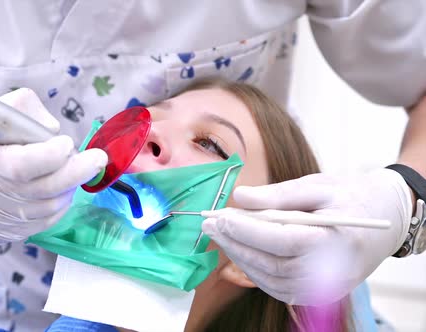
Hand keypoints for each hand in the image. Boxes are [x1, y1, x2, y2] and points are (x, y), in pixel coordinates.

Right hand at [0, 88, 106, 243]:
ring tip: (71, 170)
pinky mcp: (2, 235)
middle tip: (97, 160)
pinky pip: (43, 223)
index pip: (24, 165)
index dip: (53, 154)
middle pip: (45, 190)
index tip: (65, 142)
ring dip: (69, 188)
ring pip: (50, 208)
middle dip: (78, 172)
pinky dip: (57, 206)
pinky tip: (58, 190)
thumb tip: (56, 132)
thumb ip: (25, 112)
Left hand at [202, 169, 412, 304]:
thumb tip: (239, 197)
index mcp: (335, 240)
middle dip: (235, 244)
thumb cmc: (350, 197)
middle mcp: (331, 272)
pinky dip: (254, 270)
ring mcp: (324, 289)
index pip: (282, 240)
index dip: (247, 230)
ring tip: (219, 235)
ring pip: (270, 279)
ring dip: (240, 258)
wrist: (384, 221)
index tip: (219, 217)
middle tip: (209, 225)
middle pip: (271, 264)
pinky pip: (277, 287)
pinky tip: (239, 250)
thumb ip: (277, 195)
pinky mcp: (317, 295)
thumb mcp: (316, 186)